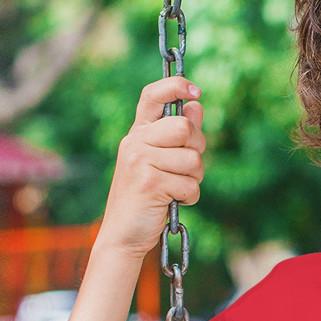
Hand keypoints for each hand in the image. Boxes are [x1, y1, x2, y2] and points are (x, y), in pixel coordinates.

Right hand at [97, 76, 205, 258]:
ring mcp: (140, 161)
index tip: (196, 91)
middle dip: (197, 149)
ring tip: (175, 189)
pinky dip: (190, 197)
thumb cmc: (146, 198)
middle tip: (186, 169)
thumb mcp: (160, 162)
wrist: (123, 234)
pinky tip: (173, 202)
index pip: (152, 95)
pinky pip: (191, 184)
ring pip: (193, 159)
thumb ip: (178, 137)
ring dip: (194, 179)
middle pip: (185, 127)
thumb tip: (196, 105)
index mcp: (137, 133)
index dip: (175, 86)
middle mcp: (135, 142)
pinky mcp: (150, 182)